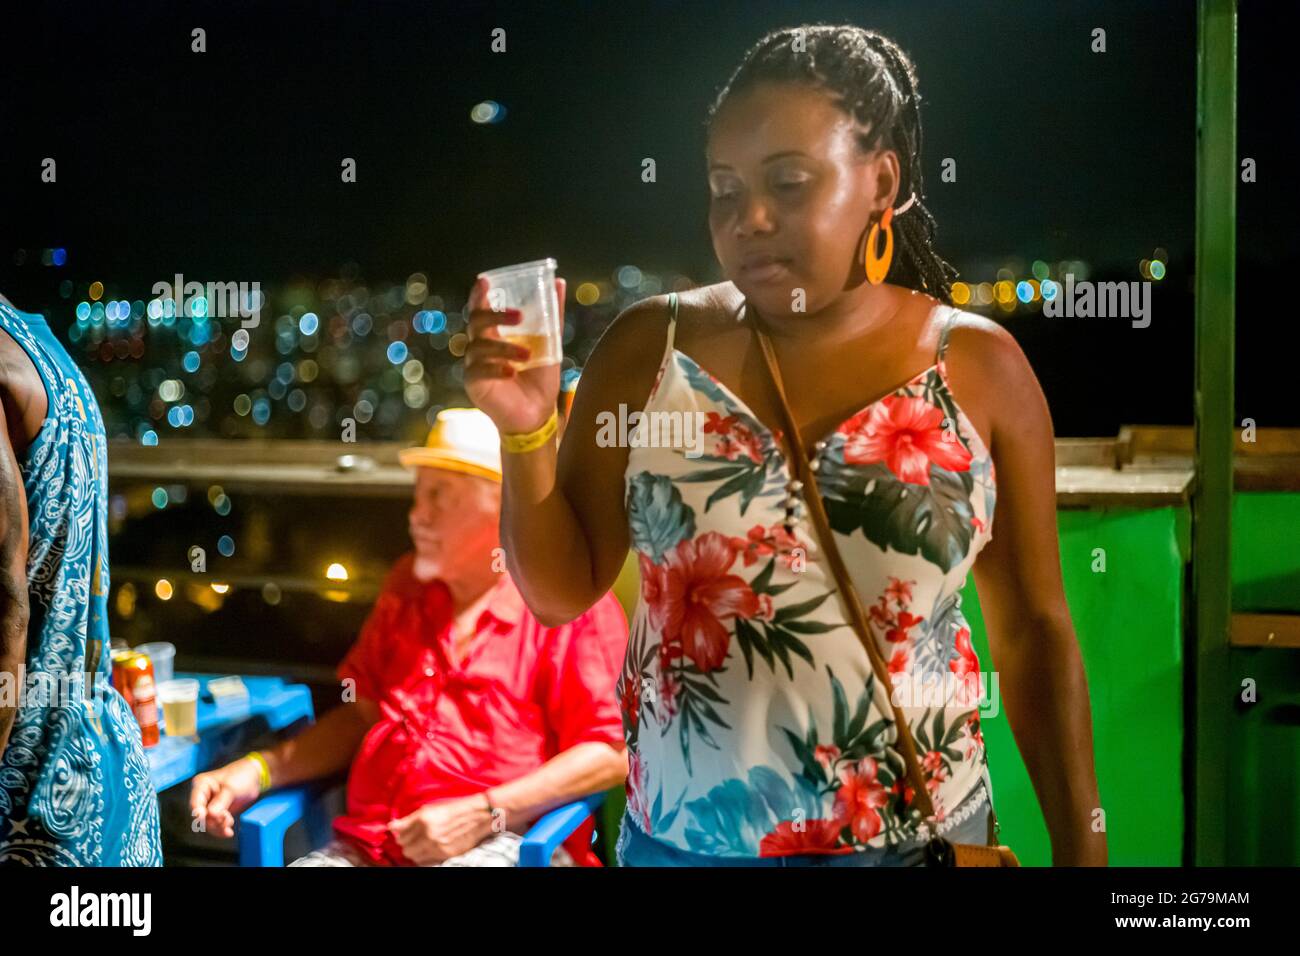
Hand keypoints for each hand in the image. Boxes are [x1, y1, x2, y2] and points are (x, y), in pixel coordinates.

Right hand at [189, 756, 264, 837]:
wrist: (256, 777)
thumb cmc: (243, 776)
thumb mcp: (231, 788)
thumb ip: (220, 801)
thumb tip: (210, 815)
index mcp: (201, 785)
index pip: (195, 804)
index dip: (200, 814)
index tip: (209, 818)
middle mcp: (202, 796)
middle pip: (200, 817)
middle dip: (213, 822)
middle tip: (227, 820)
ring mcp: (210, 805)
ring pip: (207, 824)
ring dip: (218, 827)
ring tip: (230, 822)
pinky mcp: (217, 812)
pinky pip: (215, 825)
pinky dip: (221, 829)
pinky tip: (229, 832)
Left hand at [387, 794, 493, 864]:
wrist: (479, 815)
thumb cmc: (454, 808)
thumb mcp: (430, 808)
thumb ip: (409, 819)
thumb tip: (391, 826)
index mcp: (423, 819)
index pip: (400, 835)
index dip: (402, 835)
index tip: (405, 833)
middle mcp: (428, 833)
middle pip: (405, 848)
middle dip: (407, 845)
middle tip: (413, 840)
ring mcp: (437, 845)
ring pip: (414, 857)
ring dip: (416, 852)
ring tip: (423, 844)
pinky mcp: (446, 854)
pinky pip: (427, 860)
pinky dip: (426, 856)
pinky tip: (431, 848)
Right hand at [463, 275, 564, 434]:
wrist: (537, 413)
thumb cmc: (539, 377)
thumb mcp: (549, 343)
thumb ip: (551, 315)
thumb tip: (559, 282)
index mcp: (494, 334)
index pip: (480, 308)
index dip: (479, 294)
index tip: (484, 281)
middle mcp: (480, 346)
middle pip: (476, 321)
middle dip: (496, 315)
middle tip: (519, 316)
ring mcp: (474, 364)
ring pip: (480, 346)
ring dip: (505, 348)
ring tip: (528, 355)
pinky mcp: (473, 384)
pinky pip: (478, 370)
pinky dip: (496, 368)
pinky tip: (512, 372)